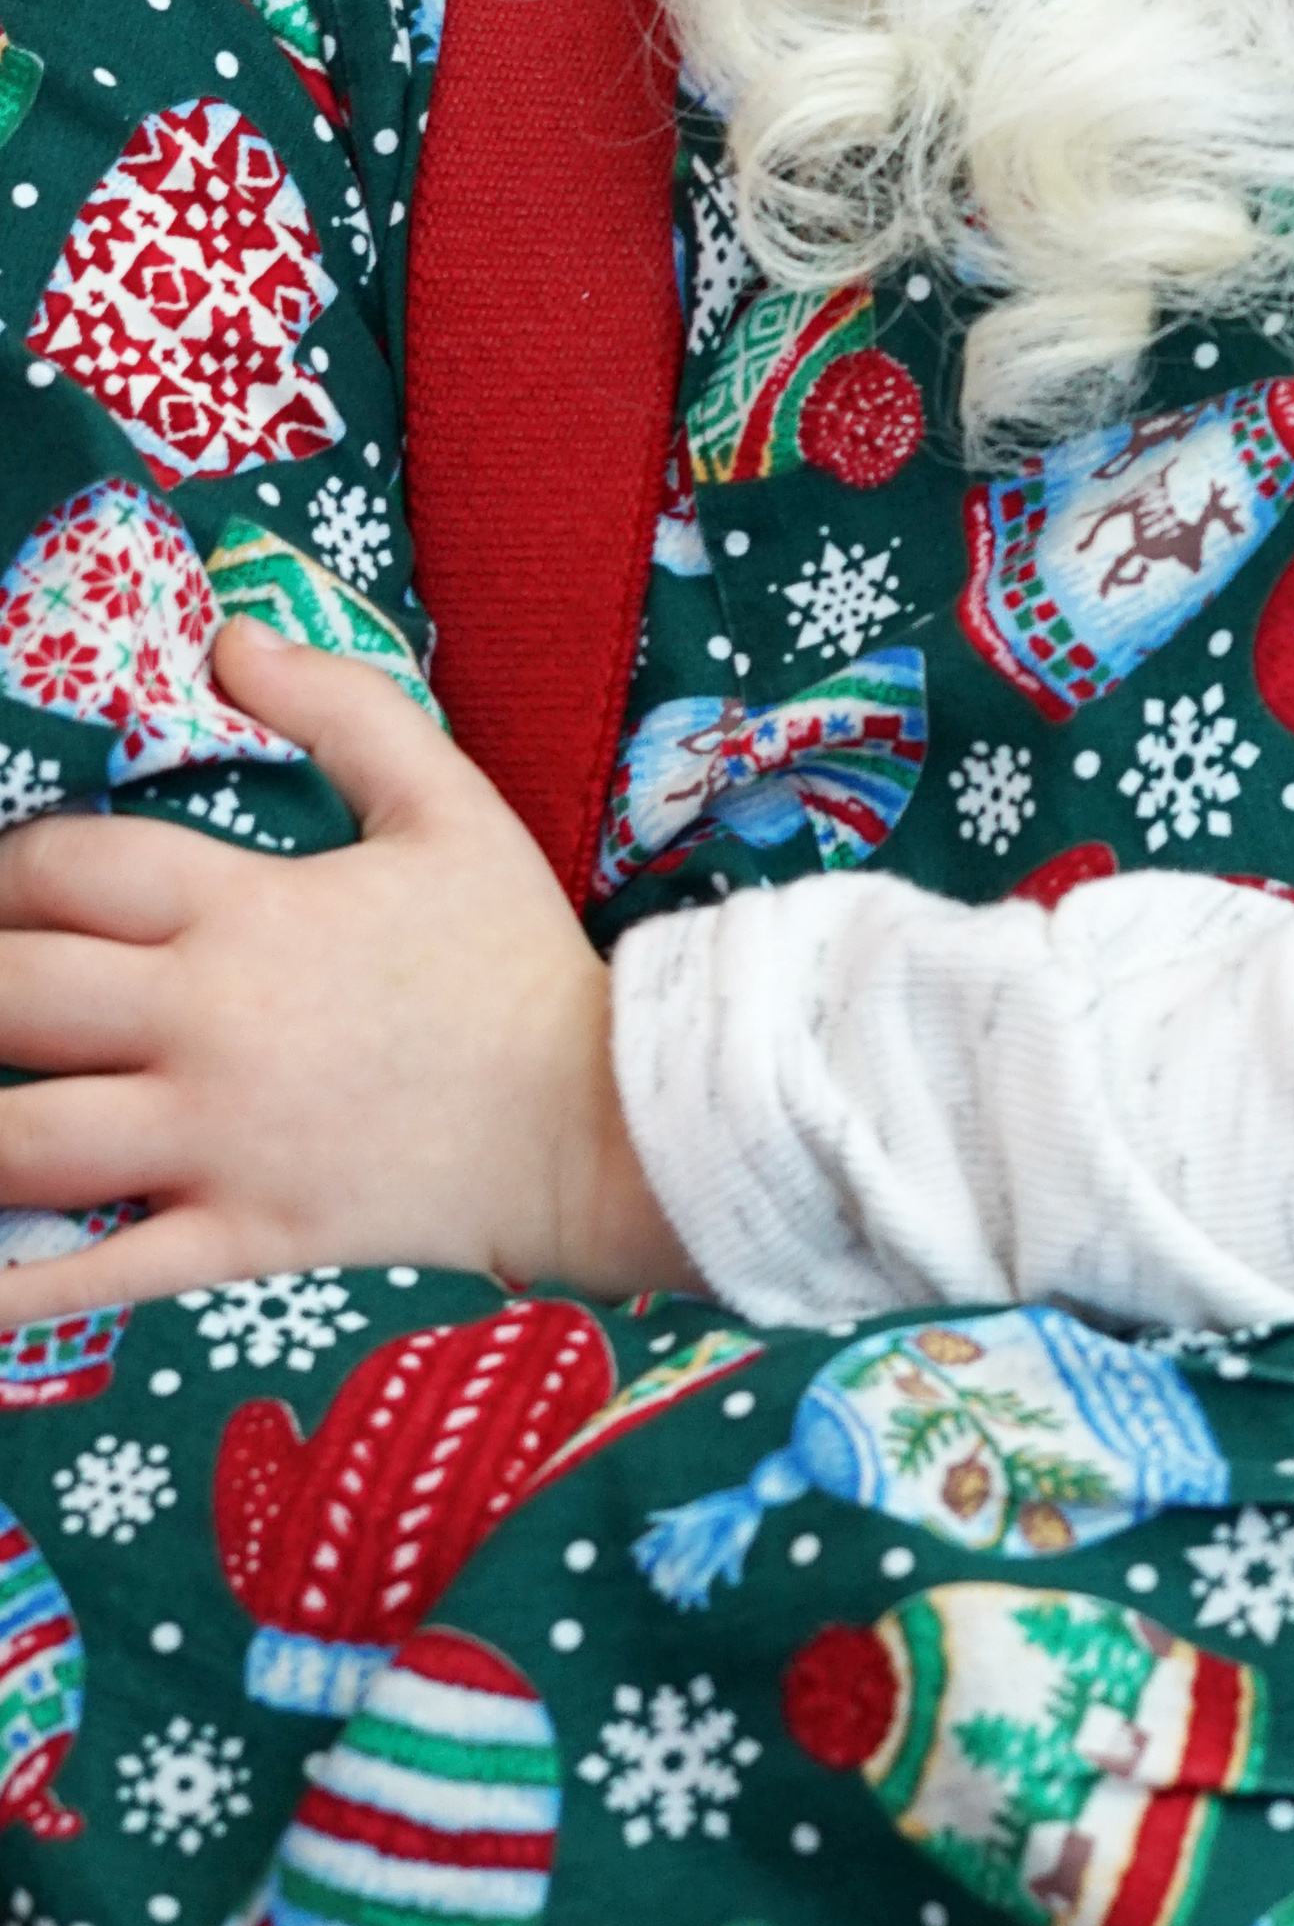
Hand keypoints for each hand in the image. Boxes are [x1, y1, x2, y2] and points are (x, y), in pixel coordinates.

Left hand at [0, 626, 686, 1313]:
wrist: (602, 1118)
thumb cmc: (516, 960)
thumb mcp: (449, 805)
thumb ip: (341, 707)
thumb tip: (232, 633)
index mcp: (251, 912)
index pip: (69, 868)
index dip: (3, 868)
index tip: (2, 884)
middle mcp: (211, 1025)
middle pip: (14, 996)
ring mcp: (218, 1142)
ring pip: (23, 1143)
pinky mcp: (238, 1238)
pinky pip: (92, 1276)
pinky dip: (8, 1292)